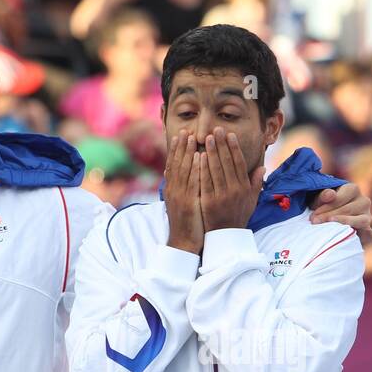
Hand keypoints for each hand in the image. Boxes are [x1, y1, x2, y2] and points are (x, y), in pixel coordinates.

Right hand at [164, 130, 204, 254]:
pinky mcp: (188, 203)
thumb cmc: (187, 223)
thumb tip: (177, 173)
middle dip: (181, 146)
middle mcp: (174, 190)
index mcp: (173, 189)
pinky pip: (192, 182)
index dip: (176, 149)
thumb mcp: (182, 203)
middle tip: (185, 129)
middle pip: (176, 163)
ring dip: (187, 152)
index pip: (173, 164)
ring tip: (192, 137)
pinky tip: (198, 157)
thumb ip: (182, 187)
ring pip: (183, 170)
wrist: (184, 242)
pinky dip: (194, 169)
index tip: (181, 134)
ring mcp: (180, 196)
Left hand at [197, 126, 263, 232]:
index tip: (229, 134)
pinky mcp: (209, 202)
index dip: (234, 148)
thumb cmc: (238, 216)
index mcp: (244, 188)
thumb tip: (262, 167)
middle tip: (216, 129)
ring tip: (207, 138)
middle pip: (227, 163)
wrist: (227, 236)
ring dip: (211, 152)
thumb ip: (256, 183)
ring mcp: (221, 196)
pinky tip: (199, 156)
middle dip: (221, 144)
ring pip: (216, 170)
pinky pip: (205, 182)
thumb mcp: (252, 200)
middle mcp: (234, 190)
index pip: (239, 163)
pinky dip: (202, 168)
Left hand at [309, 183, 371, 243]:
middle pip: (348, 209)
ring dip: (345, 223)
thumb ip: (323, 195)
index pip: (340, 198)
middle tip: (314, 222)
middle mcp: (363, 201)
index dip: (326, 207)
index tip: (313, 216)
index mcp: (353, 189)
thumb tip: (330, 195)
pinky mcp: (367, 230)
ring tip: (333, 227)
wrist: (328, 218)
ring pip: (360, 220)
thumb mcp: (319, 199)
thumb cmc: (323, 206)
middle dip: (329, 216)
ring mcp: (367, 216)